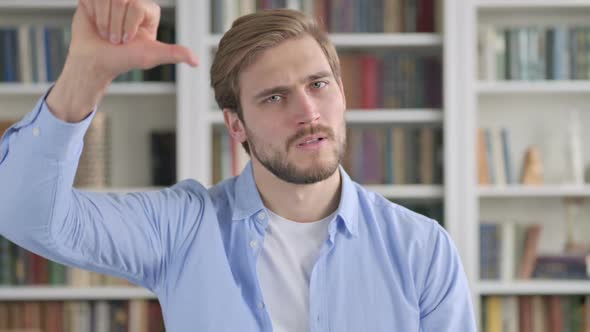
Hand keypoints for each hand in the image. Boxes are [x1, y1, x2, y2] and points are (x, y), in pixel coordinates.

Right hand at [46, 0, 198, 121]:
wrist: (94, 61)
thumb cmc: (122, 60)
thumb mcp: (151, 56)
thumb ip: (174, 53)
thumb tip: (197, 62)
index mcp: (148, 11)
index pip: (137, 5)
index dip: (129, 26)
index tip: (127, 41)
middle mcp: (132, 2)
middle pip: (121, 0)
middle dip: (116, 25)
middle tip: (115, 39)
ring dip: (104, 21)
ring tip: (106, 33)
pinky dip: (92, 14)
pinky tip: (96, 24)